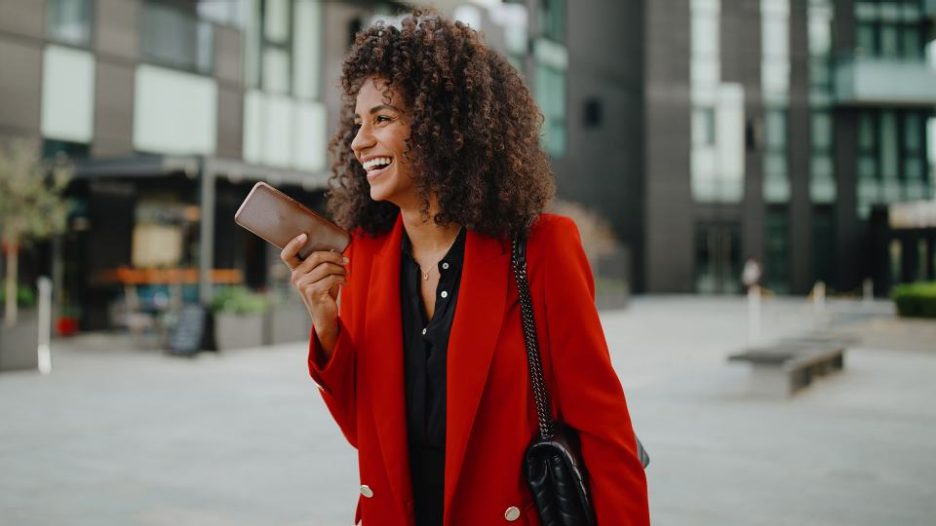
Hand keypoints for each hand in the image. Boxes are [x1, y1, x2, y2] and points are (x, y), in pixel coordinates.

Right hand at [280, 233, 347, 355]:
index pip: (287, 254)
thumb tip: (334, 249)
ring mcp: (303, 285)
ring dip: (341, 269)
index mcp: (296, 270)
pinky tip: (344, 282)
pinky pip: (331, 277)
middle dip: (335, 256)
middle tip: (345, 260)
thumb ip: (324, 262)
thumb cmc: (325, 292)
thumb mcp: (322, 275)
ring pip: (326, 267)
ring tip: (345, 274)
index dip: (294, 243)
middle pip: (316, 256)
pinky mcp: (312, 292)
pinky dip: (341, 278)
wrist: (325, 315)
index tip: (305, 235)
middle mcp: (296, 276)